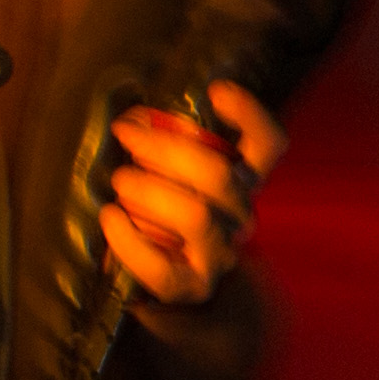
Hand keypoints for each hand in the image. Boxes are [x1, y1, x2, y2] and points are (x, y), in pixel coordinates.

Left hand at [98, 82, 281, 307]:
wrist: (168, 285)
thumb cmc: (160, 211)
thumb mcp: (169, 170)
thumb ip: (162, 144)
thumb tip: (134, 120)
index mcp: (242, 181)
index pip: (267, 146)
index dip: (250, 117)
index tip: (217, 93)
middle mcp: (239, 215)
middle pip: (219, 175)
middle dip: (166, 148)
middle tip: (127, 135)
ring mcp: (220, 253)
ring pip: (195, 216)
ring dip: (150, 190)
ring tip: (120, 180)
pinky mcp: (192, 286)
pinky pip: (162, 269)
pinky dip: (129, 241)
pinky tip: (111, 218)